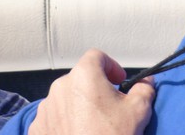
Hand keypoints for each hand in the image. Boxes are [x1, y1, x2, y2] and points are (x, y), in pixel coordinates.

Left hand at [29, 49, 154, 134]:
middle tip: (109, 107)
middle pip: (80, 78)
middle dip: (95, 88)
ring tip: (92, 126)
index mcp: (84, 75)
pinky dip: (64, 122)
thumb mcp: (137, 112)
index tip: (119, 82)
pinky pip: (53, 118)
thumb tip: (147, 82)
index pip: (97, 56)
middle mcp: (60, 87)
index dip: (111, 66)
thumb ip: (144, 89)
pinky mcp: (37, 128)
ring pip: (65, 98)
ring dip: (78, 105)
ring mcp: (45, 109)